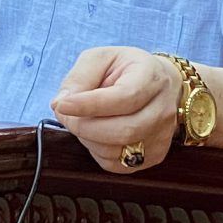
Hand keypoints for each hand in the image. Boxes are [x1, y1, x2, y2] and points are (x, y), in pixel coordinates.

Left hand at [52, 45, 181, 174]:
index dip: (89, 105)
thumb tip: (60, 104)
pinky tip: (96, 133)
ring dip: (87, 139)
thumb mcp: (102, 58)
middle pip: (122, 131)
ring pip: (116, 151)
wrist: (163, 86)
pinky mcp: (154, 156)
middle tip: (65, 114)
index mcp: (152, 78)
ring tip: (81, 120)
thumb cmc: (127, 70)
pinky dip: (97, 151)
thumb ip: (80, 77)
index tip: (61, 105)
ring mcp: (161, 137)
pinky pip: (116, 164)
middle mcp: (163, 110)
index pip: (123, 98)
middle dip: (83, 126)